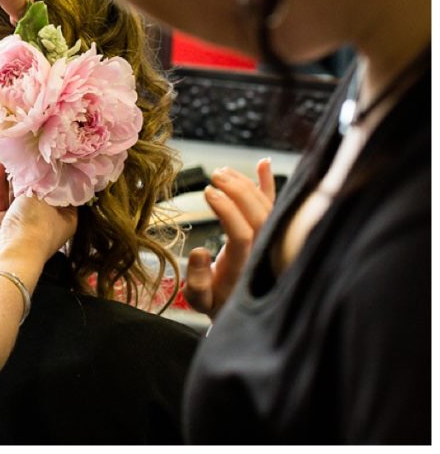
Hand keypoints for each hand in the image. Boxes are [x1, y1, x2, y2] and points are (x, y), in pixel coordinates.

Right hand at [0, 162, 76, 267]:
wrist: (9, 255)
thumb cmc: (35, 227)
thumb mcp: (44, 194)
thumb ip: (40, 177)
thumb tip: (40, 163)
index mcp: (64, 219)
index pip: (62, 192)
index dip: (57, 174)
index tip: (51, 156)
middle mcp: (43, 223)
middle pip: (37, 193)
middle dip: (31, 174)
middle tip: (27, 153)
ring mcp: (19, 225)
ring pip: (15, 196)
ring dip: (12, 177)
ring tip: (11, 156)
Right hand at [183, 159, 275, 319]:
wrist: (244, 309)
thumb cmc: (217, 302)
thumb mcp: (199, 298)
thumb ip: (197, 279)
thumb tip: (199, 250)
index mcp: (244, 267)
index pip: (242, 233)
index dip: (226, 211)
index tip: (207, 192)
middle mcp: (262, 252)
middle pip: (258, 216)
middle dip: (237, 192)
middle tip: (215, 176)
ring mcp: (269, 241)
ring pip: (267, 208)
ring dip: (247, 185)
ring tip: (223, 171)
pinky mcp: (270, 232)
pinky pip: (274, 207)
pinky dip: (269, 185)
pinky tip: (262, 164)